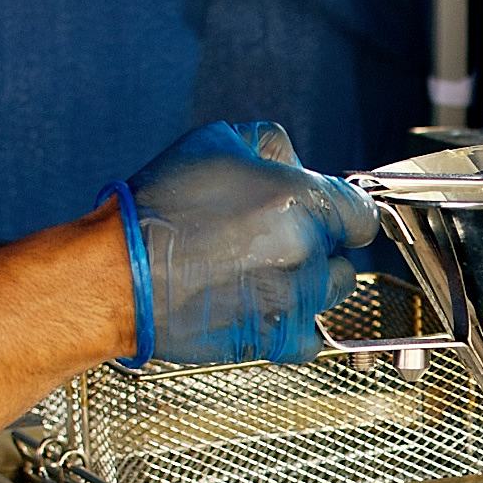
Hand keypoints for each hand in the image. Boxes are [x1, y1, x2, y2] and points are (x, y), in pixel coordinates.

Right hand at [116, 121, 377, 363]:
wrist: (120, 277)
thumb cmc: (161, 211)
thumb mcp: (216, 141)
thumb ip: (271, 145)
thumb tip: (292, 161)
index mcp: (303, 202)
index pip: (362, 213)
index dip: (343, 212)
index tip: (329, 216)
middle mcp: (308, 254)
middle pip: (346, 255)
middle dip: (321, 247)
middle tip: (277, 240)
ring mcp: (295, 302)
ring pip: (331, 294)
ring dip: (310, 284)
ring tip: (263, 274)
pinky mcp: (276, 341)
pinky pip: (311, 338)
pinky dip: (294, 325)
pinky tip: (263, 307)